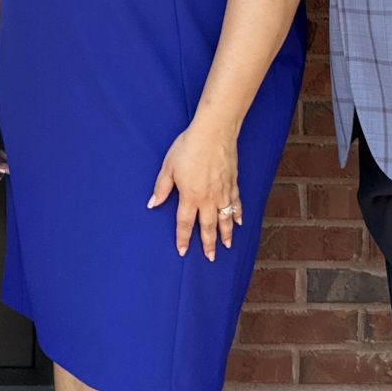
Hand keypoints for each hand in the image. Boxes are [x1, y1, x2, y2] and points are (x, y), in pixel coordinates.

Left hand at [150, 118, 241, 259]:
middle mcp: (208, 199)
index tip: (183, 251)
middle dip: (208, 243)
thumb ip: (161, 187)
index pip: (185, 223)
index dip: (183, 238)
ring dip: (226, 234)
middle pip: (208, 226)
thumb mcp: (168, 167)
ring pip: (224, 219)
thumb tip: (152, 204)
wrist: (214, 133)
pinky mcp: (233, 183)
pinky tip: (239, 222)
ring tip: (227, 246)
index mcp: (190, 196)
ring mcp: (223, 192)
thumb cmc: (188, 147)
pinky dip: (237, 214)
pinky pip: (236, 204)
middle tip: (210, 258)